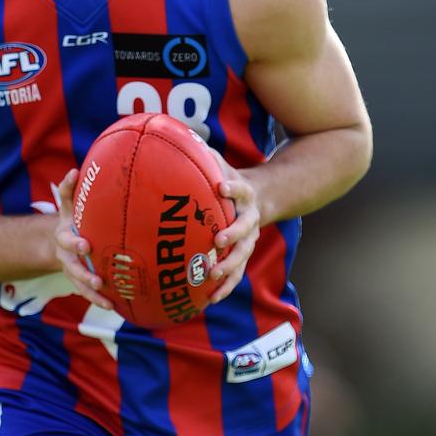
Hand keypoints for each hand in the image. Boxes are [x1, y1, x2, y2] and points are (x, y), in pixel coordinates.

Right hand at [54, 168, 112, 309]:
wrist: (61, 239)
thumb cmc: (72, 218)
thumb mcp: (69, 204)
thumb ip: (69, 188)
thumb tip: (75, 170)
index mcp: (63, 235)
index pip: (67, 240)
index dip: (75, 243)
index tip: (86, 245)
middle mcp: (66, 256)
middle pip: (72, 267)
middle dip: (84, 273)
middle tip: (97, 279)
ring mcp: (73, 271)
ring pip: (80, 284)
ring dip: (92, 292)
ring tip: (106, 296)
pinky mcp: (81, 282)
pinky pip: (89, 293)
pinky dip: (99, 300)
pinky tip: (114, 306)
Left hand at [208, 151, 260, 303]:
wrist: (261, 197)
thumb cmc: (229, 179)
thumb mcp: (221, 164)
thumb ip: (203, 156)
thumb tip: (175, 137)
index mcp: (244, 193)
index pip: (240, 188)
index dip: (232, 188)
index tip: (220, 186)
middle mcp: (250, 217)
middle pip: (245, 228)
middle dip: (233, 235)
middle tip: (218, 241)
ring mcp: (250, 238)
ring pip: (243, 256)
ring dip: (229, 267)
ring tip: (213, 275)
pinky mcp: (244, 254)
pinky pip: (237, 274)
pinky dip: (225, 287)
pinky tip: (210, 299)